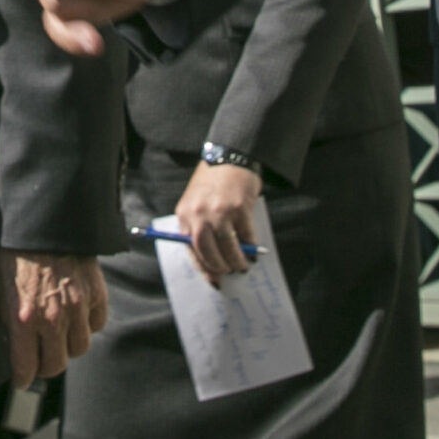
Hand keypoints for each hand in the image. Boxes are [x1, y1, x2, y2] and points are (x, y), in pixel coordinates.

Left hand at [0, 249, 107, 385]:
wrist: (43, 222)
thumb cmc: (16, 253)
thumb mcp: (2, 290)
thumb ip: (12, 321)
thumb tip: (16, 344)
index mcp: (24, 319)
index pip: (26, 367)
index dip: (22, 378)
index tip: (21, 379)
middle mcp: (53, 318)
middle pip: (56, 365)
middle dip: (46, 365)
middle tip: (40, 359)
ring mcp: (77, 307)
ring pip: (79, 348)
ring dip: (68, 345)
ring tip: (59, 335)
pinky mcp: (95, 294)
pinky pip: (96, 324)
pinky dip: (88, 324)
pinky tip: (77, 315)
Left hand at [173, 159, 261, 282]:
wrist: (229, 157)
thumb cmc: (212, 182)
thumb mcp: (196, 202)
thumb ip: (199, 227)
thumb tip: (213, 258)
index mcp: (184, 214)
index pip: (190, 249)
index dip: (204, 269)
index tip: (214, 281)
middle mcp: (199, 214)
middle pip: (208, 252)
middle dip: (220, 267)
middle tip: (230, 272)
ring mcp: (219, 211)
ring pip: (227, 247)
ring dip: (237, 260)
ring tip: (243, 265)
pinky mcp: (239, 208)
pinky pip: (245, 235)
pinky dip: (250, 246)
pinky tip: (253, 251)